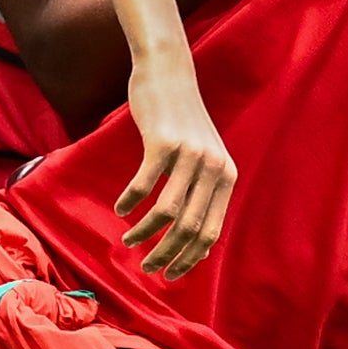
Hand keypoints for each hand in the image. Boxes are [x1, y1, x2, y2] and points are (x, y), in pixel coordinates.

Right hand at [117, 53, 235, 275]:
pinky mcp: (163, 143)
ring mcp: (190, 155)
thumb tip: (195, 242)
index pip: (211, 231)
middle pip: (189, 228)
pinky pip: (144, 185)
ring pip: (166, 212)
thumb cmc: (181, 120)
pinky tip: (120, 209)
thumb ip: (202, 191)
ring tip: (128, 240)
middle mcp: (214, 168)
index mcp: (227, 177)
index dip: (190, 258)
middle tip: (146, 267)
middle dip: (166, 254)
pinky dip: (130, 202)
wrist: (169, 74)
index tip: (171, 274)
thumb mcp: (202, 156)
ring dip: (144, 233)